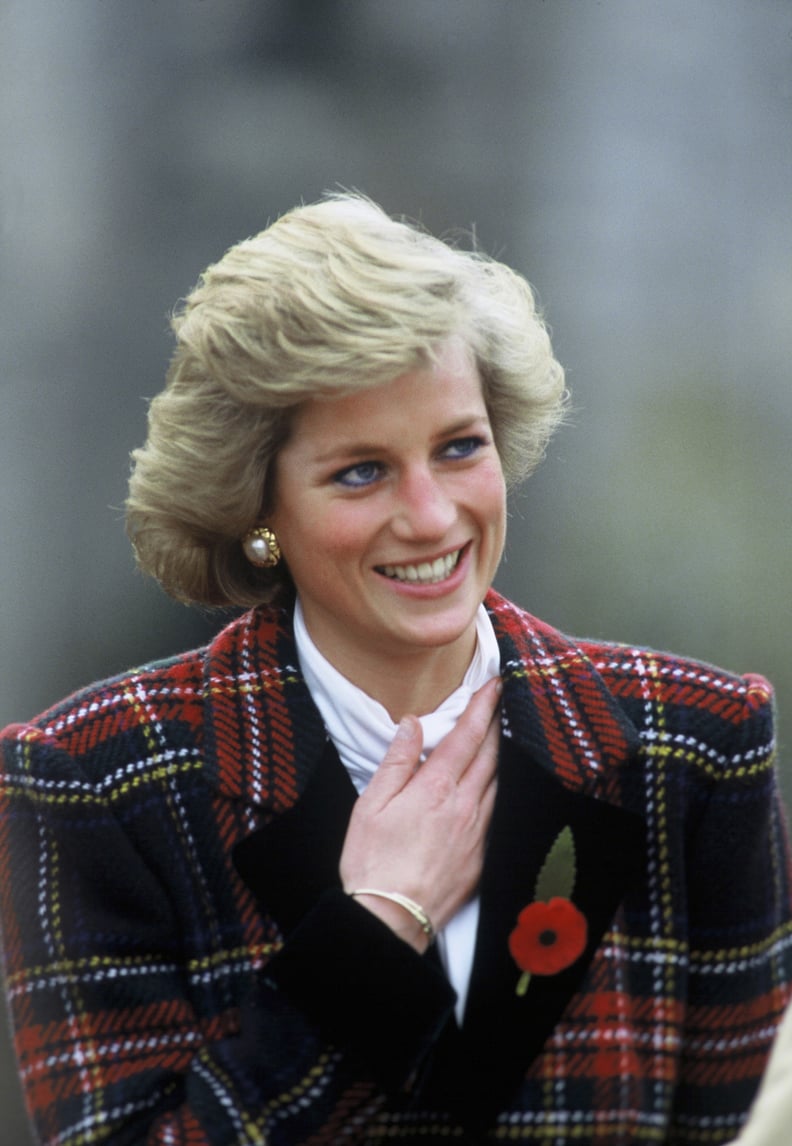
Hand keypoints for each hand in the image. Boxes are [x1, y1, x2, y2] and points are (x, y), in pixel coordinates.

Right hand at [339, 677, 500, 950]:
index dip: (482, 707)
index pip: (467, 736)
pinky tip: (489, 789)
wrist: (390, 919)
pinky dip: (495, 791)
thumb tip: (412, 724)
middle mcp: (465, 807)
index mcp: (436, 788)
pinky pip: (495, 814)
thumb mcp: (371, 804)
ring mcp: (477, 833)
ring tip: (496, 739)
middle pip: (490, 756)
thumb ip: (396, 761)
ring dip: (498, 757)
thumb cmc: (372, 862)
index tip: (493, 685)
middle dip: (495, 726)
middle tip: (500, 703)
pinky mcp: (481, 858)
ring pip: (496, 783)